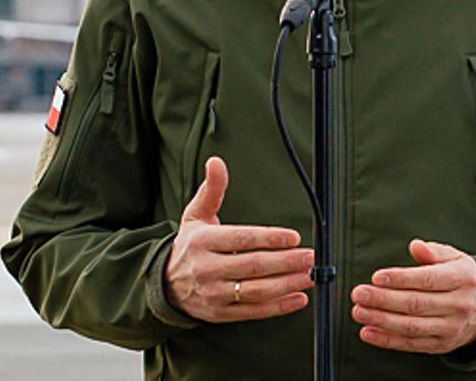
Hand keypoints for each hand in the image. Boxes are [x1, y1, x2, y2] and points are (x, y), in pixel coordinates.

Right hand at [163, 157, 313, 322]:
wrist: (165, 285)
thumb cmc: (190, 246)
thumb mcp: (195, 216)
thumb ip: (212, 190)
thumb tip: (216, 162)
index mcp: (202, 242)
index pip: (241, 239)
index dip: (269, 238)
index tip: (294, 237)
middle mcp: (206, 269)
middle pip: (252, 266)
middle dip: (285, 261)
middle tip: (310, 256)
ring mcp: (213, 294)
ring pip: (255, 291)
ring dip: (286, 284)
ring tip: (310, 275)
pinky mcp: (220, 313)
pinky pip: (253, 311)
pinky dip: (278, 307)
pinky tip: (299, 298)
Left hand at [352, 239, 475, 354]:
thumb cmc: (462, 281)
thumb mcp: (456, 259)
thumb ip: (434, 252)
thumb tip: (416, 246)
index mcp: (462, 279)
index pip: (428, 279)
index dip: (401, 279)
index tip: (377, 277)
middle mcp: (459, 304)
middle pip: (416, 304)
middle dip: (383, 299)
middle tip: (359, 294)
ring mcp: (450, 327)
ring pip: (411, 326)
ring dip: (381, 320)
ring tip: (359, 311)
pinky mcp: (441, 345)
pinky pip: (411, 344)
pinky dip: (387, 340)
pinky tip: (368, 332)